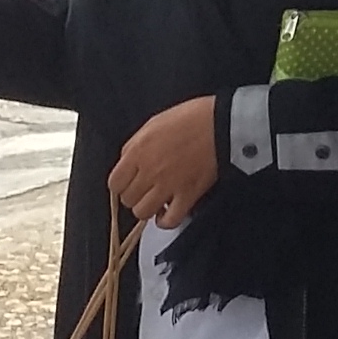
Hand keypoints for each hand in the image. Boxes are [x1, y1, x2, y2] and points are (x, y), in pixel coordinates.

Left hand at [107, 97, 219, 228]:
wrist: (223, 124)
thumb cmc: (192, 117)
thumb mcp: (154, 123)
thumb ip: (136, 145)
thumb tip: (128, 162)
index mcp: (138, 151)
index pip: (115, 182)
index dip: (121, 184)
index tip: (130, 182)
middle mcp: (149, 171)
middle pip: (128, 199)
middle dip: (135, 195)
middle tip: (146, 189)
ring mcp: (168, 186)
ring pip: (143, 213)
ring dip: (148, 208)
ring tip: (157, 200)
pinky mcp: (188, 196)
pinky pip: (170, 220)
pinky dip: (166, 220)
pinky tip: (168, 212)